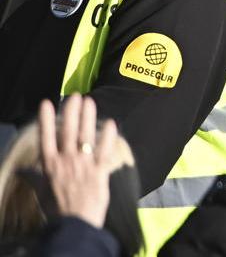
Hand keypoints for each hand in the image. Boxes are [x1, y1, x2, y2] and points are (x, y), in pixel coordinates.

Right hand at [37, 96, 116, 228]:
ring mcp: (83, 164)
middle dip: (72, 112)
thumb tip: (22, 170)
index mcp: (50, 164)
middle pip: (68, 132)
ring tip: (90, 102)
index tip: (47, 103)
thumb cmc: (55, 208)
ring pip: (86, 136)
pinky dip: (108, 136)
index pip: (46, 137)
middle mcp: (66, 160)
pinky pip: (104, 150)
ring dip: (88, 117)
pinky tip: (111, 123)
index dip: (46, 119)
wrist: (74, 223)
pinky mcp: (100, 171)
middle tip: (76, 96)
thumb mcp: (41, 191)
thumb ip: (33, 177)